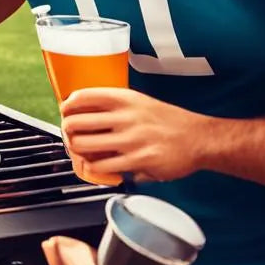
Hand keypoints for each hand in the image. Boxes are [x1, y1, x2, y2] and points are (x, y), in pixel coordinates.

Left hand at [60, 87, 207, 182]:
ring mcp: (131, 140)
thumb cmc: (167, 120)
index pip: (81, 97)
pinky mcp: (138, 161)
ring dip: (77, 150)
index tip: (65, 113)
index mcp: (124, 99)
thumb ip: (113, 105)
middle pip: (75, 123)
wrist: (200, 138)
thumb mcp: (139, 102)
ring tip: (82, 151)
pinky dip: (95, 166)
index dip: (67, 106)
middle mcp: (126, 117)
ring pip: (83, 145)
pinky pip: (102, 165)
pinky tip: (99, 164)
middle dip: (67, 131)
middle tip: (71, 136)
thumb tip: (81, 111)